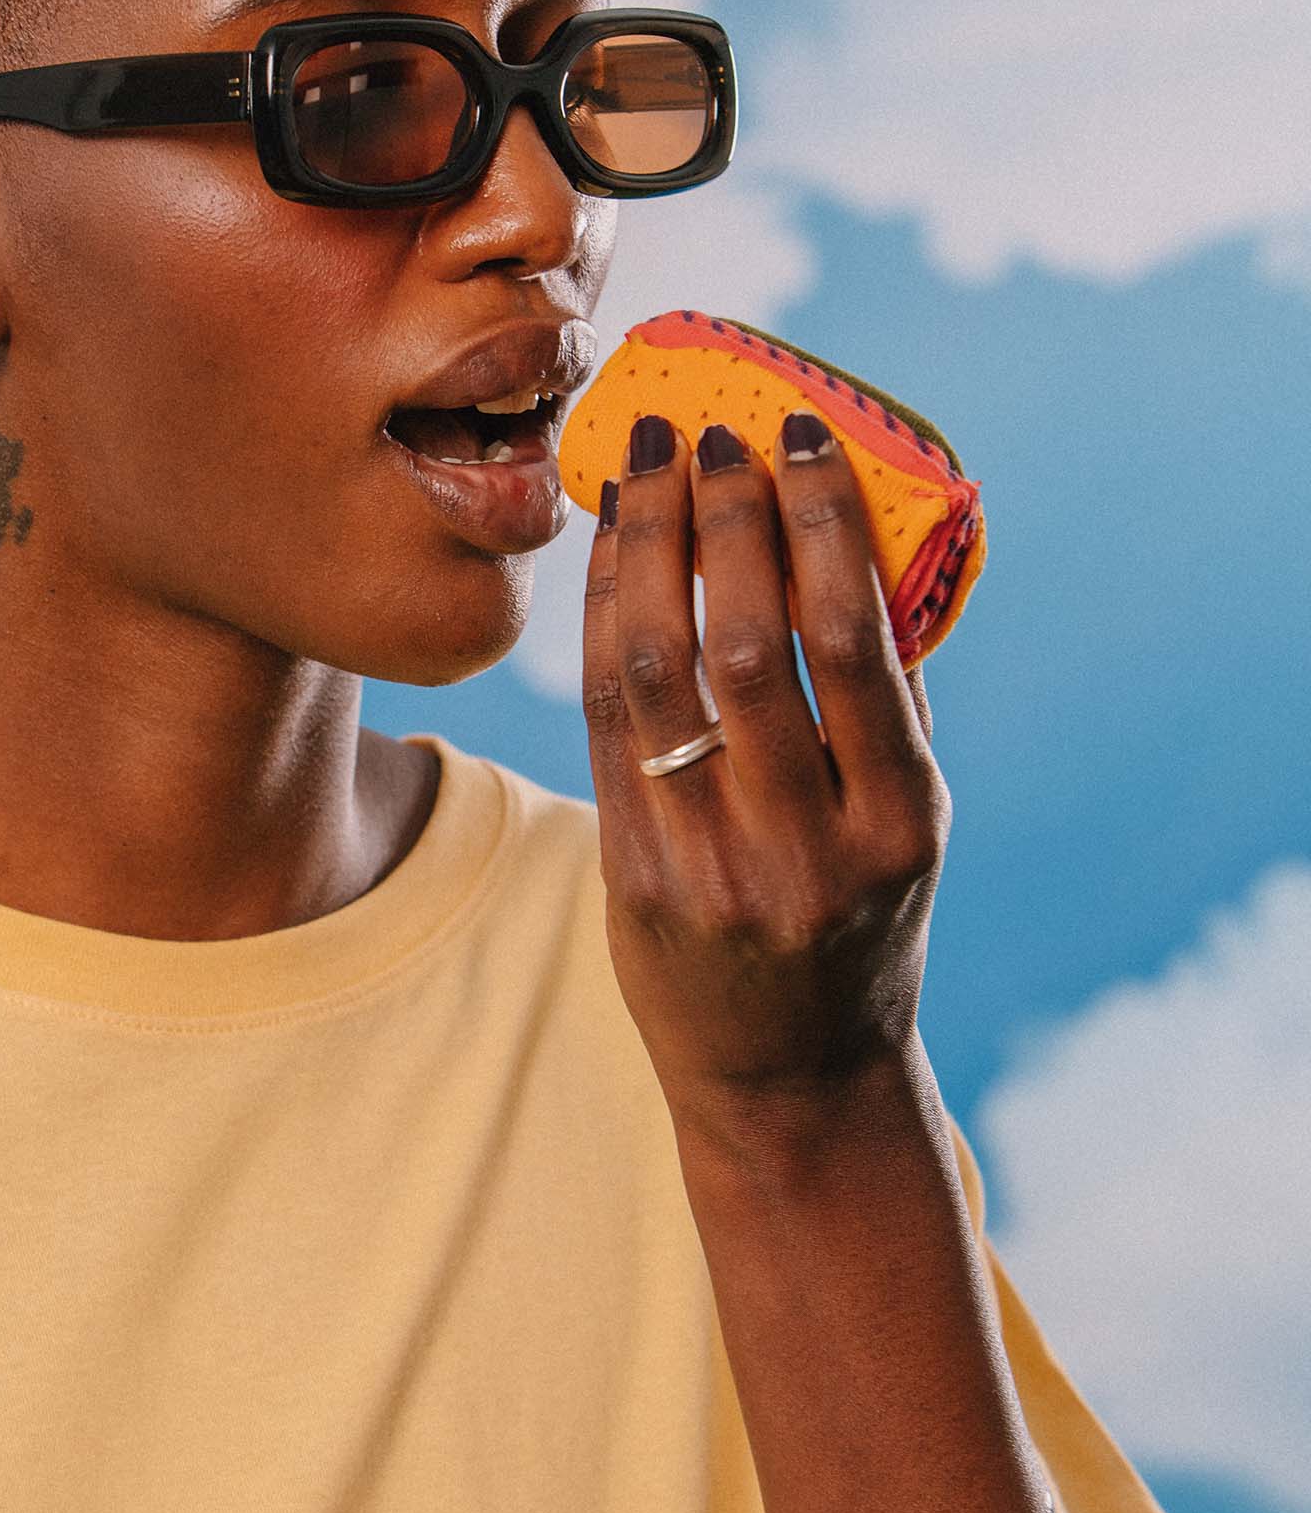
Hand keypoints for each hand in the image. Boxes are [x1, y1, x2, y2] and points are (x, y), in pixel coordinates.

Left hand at [581, 410, 950, 1130]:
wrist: (792, 1078)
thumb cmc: (861, 920)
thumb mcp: (908, 828)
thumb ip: (878, 706)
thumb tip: (838, 533)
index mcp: (899, 822)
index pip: (852, 643)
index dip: (817, 524)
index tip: (797, 436)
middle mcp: (805, 847)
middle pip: (748, 644)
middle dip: (725, 520)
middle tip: (713, 434)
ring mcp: (712, 867)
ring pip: (656, 673)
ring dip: (646, 548)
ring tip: (647, 465)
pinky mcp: (636, 877)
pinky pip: (606, 721)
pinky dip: (604, 618)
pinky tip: (612, 549)